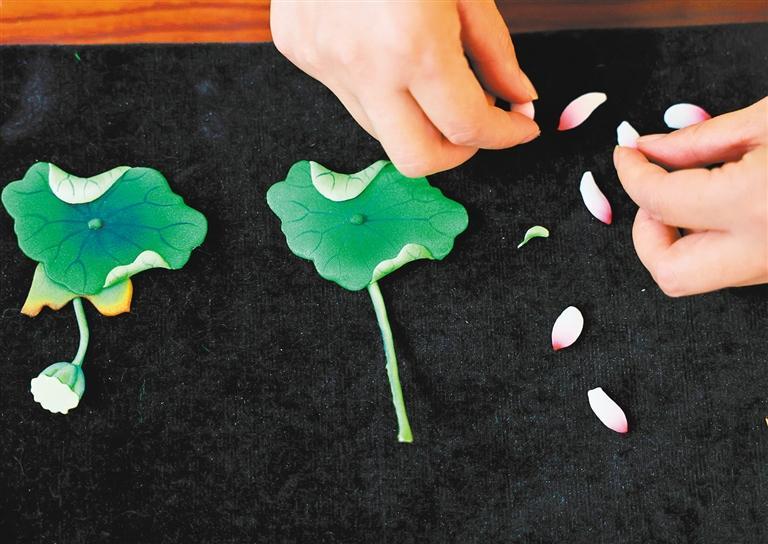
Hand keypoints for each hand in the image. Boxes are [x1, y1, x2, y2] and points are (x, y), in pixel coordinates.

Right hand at [271, 0, 539, 176]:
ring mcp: (322, 61)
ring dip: (417, 118)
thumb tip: (518, 97)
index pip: (466, 127)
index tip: (520, 127)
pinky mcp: (298, 49)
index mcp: (413, 42)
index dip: (504, 135)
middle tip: (476, 124)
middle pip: (415, 159)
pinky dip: (379, 86)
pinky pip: (348, 92)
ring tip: (432, 76)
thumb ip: (494, 50)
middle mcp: (362, 65)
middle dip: (456, 152)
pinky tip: (385, 46)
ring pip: (380, 130)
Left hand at [613, 97, 767, 296]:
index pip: (661, 200)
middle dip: (646, 235)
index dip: (632, 174)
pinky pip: (725, 269)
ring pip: (695, 278)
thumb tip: (646, 149)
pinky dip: (707, 242)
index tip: (627, 154)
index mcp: (756, 203)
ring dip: (676, 240)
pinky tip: (723, 206)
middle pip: (669, 273)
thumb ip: (697, 141)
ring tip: (697, 193)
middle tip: (656, 192)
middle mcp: (763, 253)